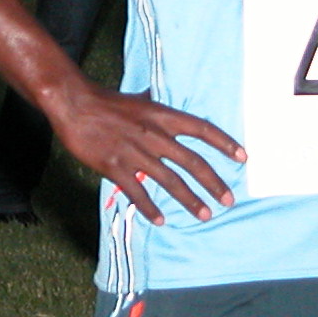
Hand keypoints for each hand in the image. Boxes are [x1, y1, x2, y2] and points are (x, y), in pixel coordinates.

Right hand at [50, 79, 243, 223]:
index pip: (202, 129)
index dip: (225, 144)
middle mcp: (154, 135)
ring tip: (205, 214)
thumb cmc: (106, 100)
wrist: (74, 104)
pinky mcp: (116, 166)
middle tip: (228, 200)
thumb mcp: (138, 98)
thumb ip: (153, 104)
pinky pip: (138, 192)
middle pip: (193, 162)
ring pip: (171, 181)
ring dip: (191, 200)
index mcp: (162, 116)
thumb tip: (158, 96)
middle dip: (214, 183)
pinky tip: (161, 220)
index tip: (242, 158)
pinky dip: (151, 208)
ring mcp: (135, 152)